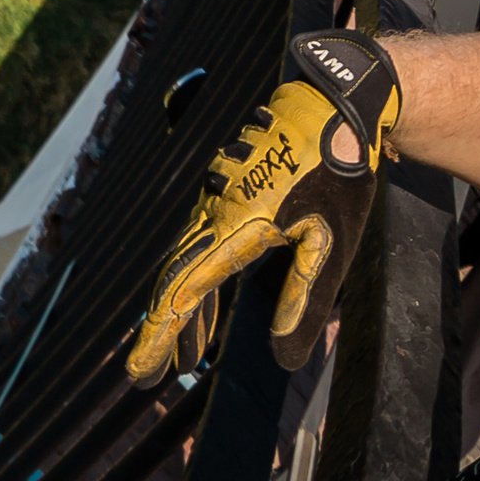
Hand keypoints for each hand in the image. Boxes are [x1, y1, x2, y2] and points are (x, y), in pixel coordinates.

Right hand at [126, 33, 400, 383]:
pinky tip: (212, 304)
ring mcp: (215, 199)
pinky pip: (201, 244)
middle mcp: (213, 214)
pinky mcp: (225, 191)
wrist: (329, 106)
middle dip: (164, 330)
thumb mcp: (331, 239)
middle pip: (176, 281)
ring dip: (186, 310)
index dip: (161, 335)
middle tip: (154, 374)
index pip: (185, 292)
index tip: (143, 371)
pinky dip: (201, 281)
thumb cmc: (336, 170)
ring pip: (187, 262)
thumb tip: (287, 355)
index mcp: (235, 229)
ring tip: (189, 354)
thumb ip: (305, 297)